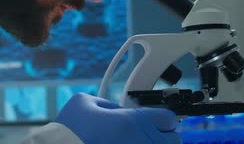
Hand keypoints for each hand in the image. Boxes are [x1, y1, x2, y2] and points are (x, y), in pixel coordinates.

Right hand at [54, 93, 181, 143]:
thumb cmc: (68, 132)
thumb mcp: (86, 103)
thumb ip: (110, 105)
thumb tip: (122, 111)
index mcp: (133, 122)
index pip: (170, 119)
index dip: (163, 119)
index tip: (156, 122)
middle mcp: (142, 143)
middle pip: (174, 140)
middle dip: (163, 137)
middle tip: (148, 137)